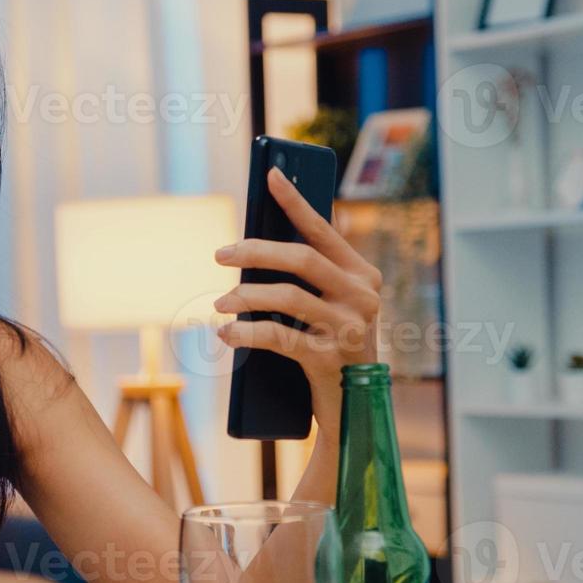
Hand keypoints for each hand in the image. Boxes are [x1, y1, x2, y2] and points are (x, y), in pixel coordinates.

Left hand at [213, 167, 381, 436]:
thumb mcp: (327, 308)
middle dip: (255, 251)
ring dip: (245, 297)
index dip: (294, 201)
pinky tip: (227, 334)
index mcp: (362, 274)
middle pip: (301, 258)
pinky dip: (248, 333)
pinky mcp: (331, 359)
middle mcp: (362, 296)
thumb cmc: (331, 347)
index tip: (270, 175)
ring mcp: (350, 328)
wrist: (354, 407)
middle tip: (221, 253)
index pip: (323, 229)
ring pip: (288, 297)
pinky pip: (280, 338)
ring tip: (220, 303)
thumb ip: (305, 279)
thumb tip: (251, 248)